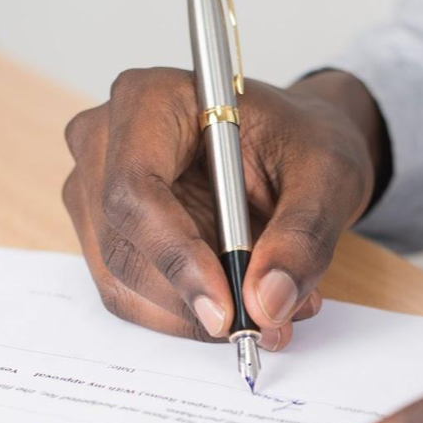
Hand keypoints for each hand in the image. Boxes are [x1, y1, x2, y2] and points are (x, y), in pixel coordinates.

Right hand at [61, 69, 384, 349]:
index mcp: (150, 100)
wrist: (291, 149)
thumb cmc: (300, 142)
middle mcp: (104, 143)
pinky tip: (239, 302)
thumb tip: (266, 303)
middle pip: (122, 245)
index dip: (175, 256)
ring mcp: (95, 192)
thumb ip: (302, 237)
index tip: (225, 309)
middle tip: (264, 323)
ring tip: (269, 309)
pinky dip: (186, 315)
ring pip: (122, 281)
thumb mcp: (327, 177)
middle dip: (191, 299)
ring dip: (193, 314)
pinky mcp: (106, 236)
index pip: (134, 189)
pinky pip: (131, 296)